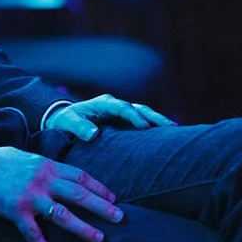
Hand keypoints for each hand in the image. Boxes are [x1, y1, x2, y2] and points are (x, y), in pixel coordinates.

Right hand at [0, 143, 122, 241]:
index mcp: (45, 165)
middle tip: (120, 218)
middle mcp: (42, 179)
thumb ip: (43, 166)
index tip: (114, 198)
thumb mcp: (24, 157)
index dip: (99, 187)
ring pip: (63, 214)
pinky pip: (33, 233)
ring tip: (100, 239)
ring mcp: (29, 196)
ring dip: (83, 228)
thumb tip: (57, 174)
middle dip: (102, 207)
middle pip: (79, 194)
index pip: (79, 176)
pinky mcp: (15, 211)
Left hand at [45, 93, 174, 141]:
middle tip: (171, 127)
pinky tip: (168, 137)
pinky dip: (155, 129)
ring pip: (145, 115)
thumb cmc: (65, 121)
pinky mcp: (126, 124)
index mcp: (103, 103)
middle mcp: (116, 106)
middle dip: (155, 117)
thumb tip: (94, 134)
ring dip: (159, 121)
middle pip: (139, 108)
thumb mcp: (67, 122)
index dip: (133, 116)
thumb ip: (78, 127)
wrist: (65, 121)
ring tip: (176, 132)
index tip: (144, 127)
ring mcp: (123, 114)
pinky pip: (143, 124)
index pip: (122, 107)